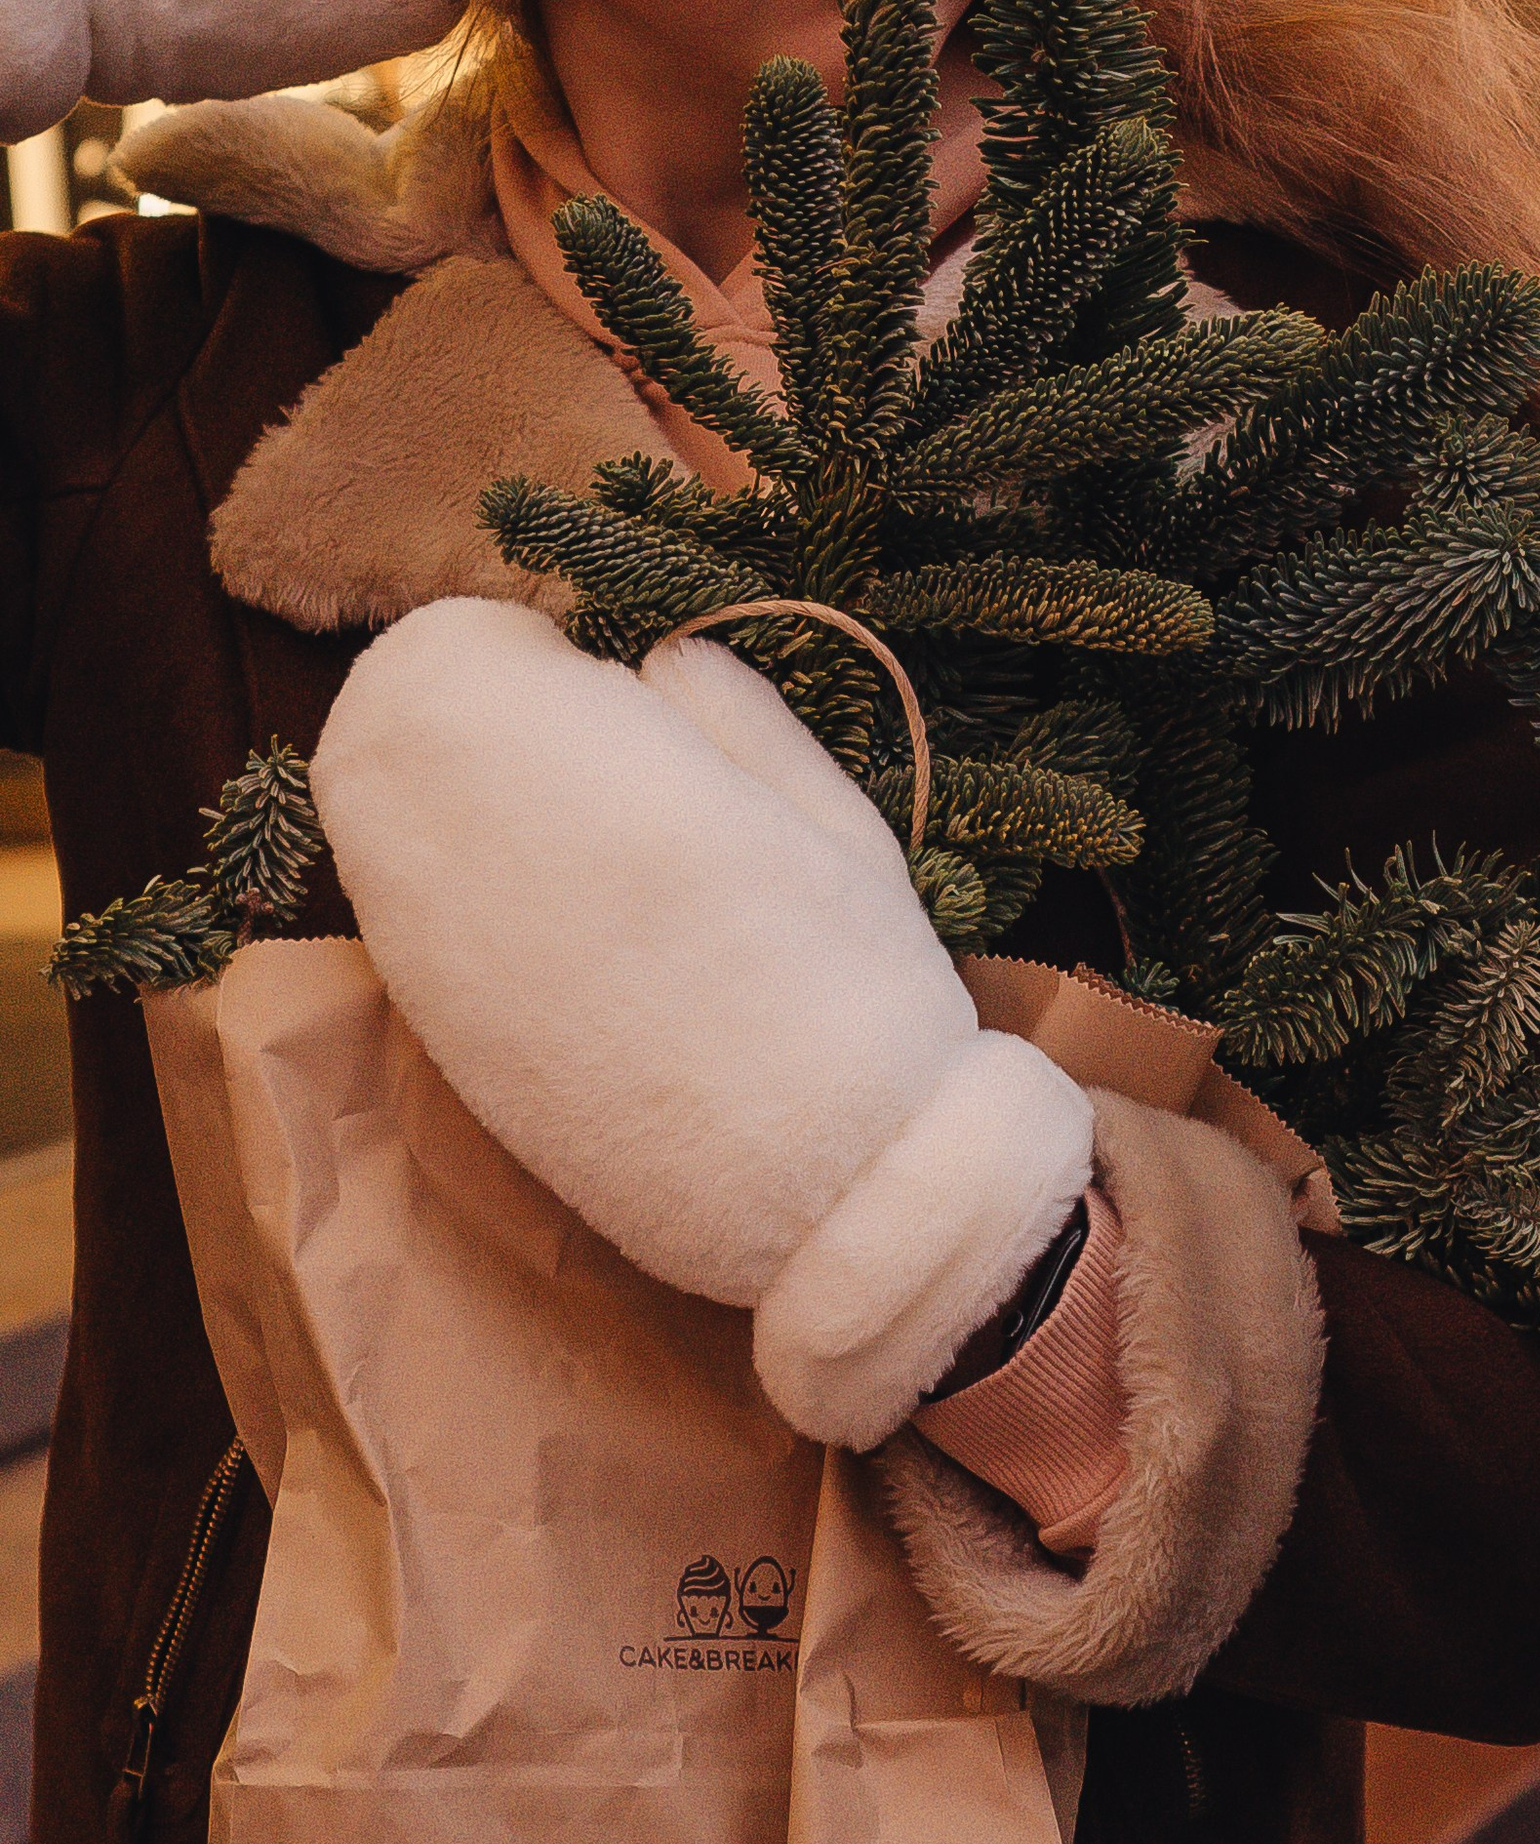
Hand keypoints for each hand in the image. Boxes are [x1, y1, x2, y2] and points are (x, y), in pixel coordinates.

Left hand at [308, 599, 1091, 1447]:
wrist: (837, 1197)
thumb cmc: (869, 997)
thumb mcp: (837, 822)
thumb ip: (735, 717)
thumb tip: (656, 659)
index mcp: (613, 792)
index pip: (455, 659)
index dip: (507, 646)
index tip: (576, 666)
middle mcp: (500, 870)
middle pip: (383, 727)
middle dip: (454, 704)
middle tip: (547, 730)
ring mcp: (456, 966)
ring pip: (368, 821)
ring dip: (434, 788)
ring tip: (539, 815)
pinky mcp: (449, 1046)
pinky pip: (395, 918)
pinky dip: (435, 880)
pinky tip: (524, 904)